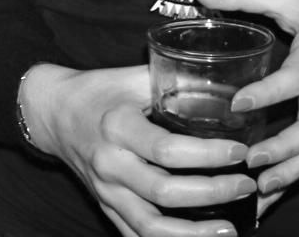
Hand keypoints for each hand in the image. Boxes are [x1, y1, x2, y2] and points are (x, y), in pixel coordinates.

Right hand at [19, 63, 257, 236]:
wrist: (51, 112)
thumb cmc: (98, 90)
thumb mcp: (133, 78)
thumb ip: (175, 82)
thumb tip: (227, 87)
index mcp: (117, 126)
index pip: (168, 149)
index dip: (208, 155)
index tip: (240, 152)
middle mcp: (109, 163)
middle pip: (164, 192)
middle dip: (212, 193)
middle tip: (247, 185)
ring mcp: (105, 191)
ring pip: (150, 227)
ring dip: (193, 234)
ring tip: (230, 229)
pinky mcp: (105, 206)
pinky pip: (135, 236)